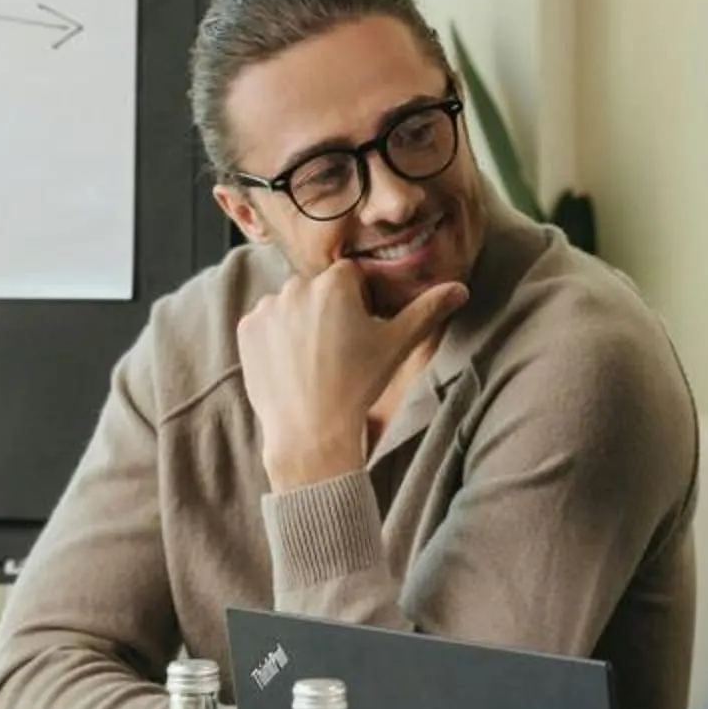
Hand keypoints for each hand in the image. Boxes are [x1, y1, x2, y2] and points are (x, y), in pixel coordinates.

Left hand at [234, 260, 467, 490]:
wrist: (311, 432)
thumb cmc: (358, 385)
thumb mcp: (397, 346)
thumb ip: (428, 310)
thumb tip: (460, 288)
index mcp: (335, 283)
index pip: (351, 276)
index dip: (359, 302)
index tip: (361, 330)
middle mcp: (296, 287)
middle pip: (319, 288)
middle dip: (329, 309)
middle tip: (340, 349)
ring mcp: (267, 308)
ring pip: (292, 304)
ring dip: (302, 320)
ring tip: (315, 358)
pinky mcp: (247, 329)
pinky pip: (266, 322)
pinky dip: (277, 336)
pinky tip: (293, 363)